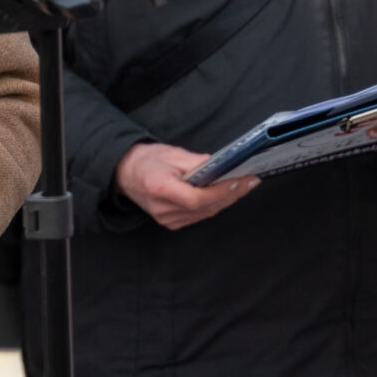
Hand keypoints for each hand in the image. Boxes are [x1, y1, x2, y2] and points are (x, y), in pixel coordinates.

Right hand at [112, 141, 257, 230]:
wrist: (125, 173)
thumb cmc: (147, 160)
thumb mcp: (171, 153)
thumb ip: (197, 162)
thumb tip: (222, 166)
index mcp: (159, 187)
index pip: (195, 198)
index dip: (219, 192)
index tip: (238, 180)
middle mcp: (162, 208)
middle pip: (205, 207)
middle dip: (231, 194)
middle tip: (251, 181)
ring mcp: (167, 219)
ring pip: (206, 213)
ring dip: (227, 200)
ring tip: (245, 185)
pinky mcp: (171, 223)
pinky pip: (200, 216)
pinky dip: (216, 205)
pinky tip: (228, 194)